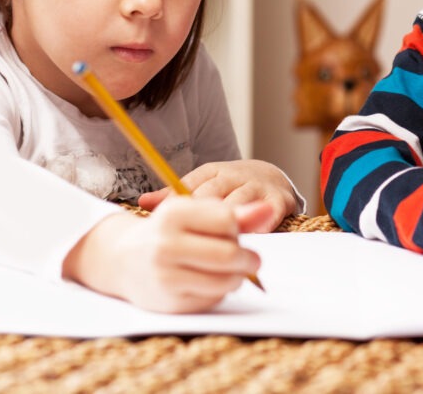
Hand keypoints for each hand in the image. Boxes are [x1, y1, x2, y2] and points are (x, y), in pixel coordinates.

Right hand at [62, 197, 274, 312]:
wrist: (122, 259)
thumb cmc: (167, 230)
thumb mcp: (194, 213)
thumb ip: (233, 213)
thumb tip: (268, 209)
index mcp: (173, 214)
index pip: (228, 221)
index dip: (238, 228)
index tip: (235, 232)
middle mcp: (166, 245)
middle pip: (229, 254)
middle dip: (248, 258)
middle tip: (250, 260)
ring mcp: (166, 277)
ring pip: (226, 280)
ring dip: (237, 277)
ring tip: (231, 271)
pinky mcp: (171, 303)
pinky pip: (214, 299)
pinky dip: (219, 292)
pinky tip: (207, 283)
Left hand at [138, 159, 297, 231]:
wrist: (271, 177)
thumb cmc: (230, 188)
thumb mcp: (203, 185)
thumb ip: (176, 196)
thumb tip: (143, 202)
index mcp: (212, 172)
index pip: (191, 187)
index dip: (179, 208)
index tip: (165, 227)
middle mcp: (234, 176)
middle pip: (213, 197)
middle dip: (201, 222)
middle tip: (187, 247)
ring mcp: (257, 187)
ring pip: (240, 206)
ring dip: (229, 229)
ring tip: (217, 250)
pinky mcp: (279, 200)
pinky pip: (270, 214)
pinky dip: (261, 227)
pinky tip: (251, 241)